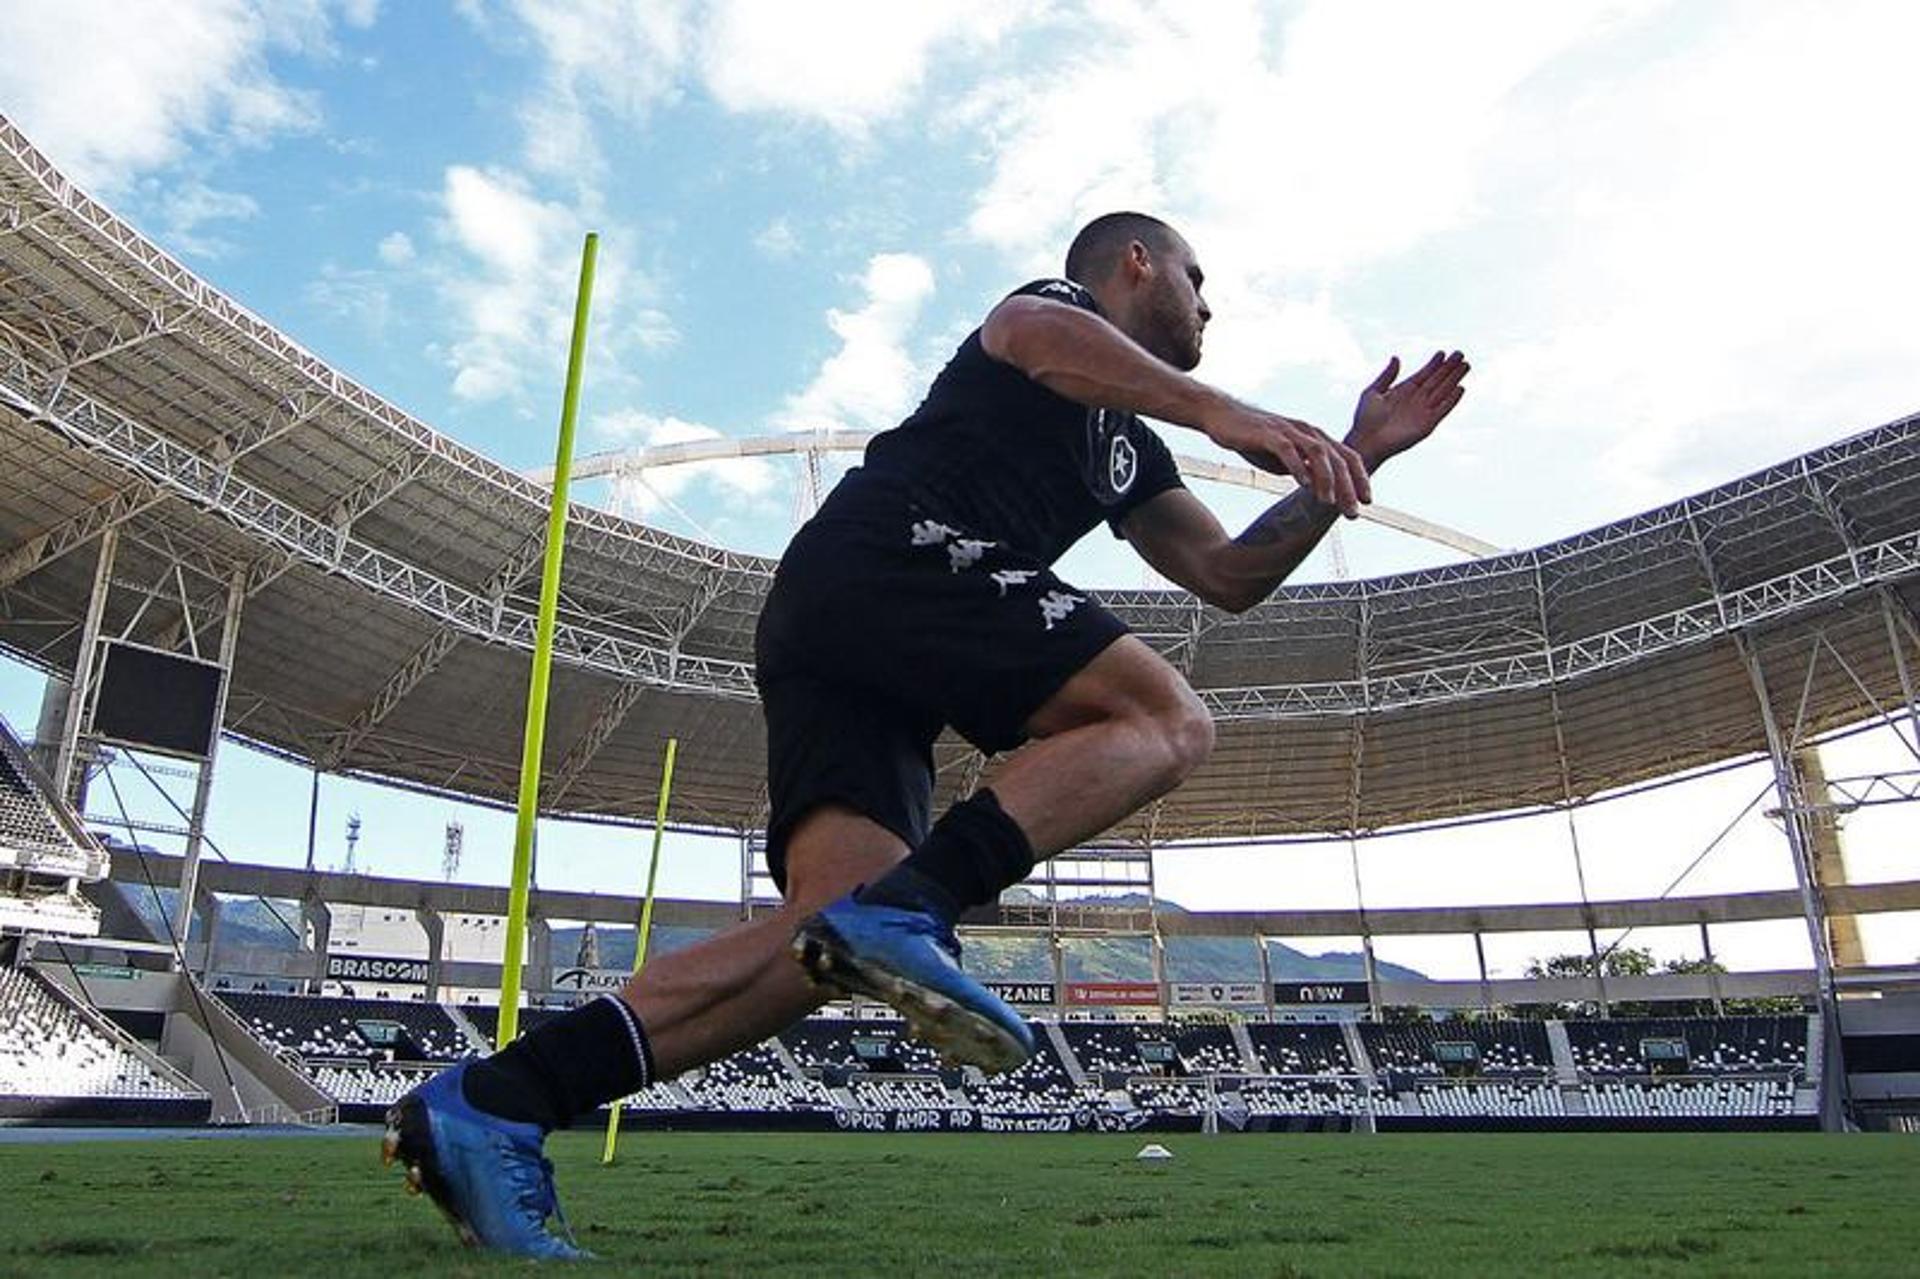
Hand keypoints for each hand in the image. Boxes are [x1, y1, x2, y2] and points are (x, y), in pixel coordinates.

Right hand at [1207, 407, 1370, 516]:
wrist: (1222, 416)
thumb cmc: (1254, 437)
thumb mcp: (1283, 457)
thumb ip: (1301, 468)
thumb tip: (1315, 485)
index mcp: (1314, 437)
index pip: (1347, 457)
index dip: (1360, 479)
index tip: (1366, 502)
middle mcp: (1307, 431)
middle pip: (1338, 457)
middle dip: (1349, 486)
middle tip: (1353, 512)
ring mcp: (1289, 430)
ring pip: (1318, 452)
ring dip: (1327, 479)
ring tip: (1329, 502)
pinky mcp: (1268, 433)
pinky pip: (1287, 450)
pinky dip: (1298, 467)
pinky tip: (1303, 486)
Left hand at [1348, 350, 1469, 465]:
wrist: (1366, 441)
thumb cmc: (1365, 419)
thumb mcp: (1373, 392)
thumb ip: (1387, 375)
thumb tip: (1396, 357)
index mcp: (1403, 391)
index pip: (1423, 374)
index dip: (1433, 364)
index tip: (1442, 352)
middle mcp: (1415, 400)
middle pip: (1436, 381)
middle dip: (1449, 368)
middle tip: (1460, 353)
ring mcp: (1422, 412)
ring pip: (1443, 392)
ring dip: (1454, 379)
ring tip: (1465, 365)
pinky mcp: (1427, 425)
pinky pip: (1443, 410)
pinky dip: (1452, 400)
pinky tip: (1460, 388)